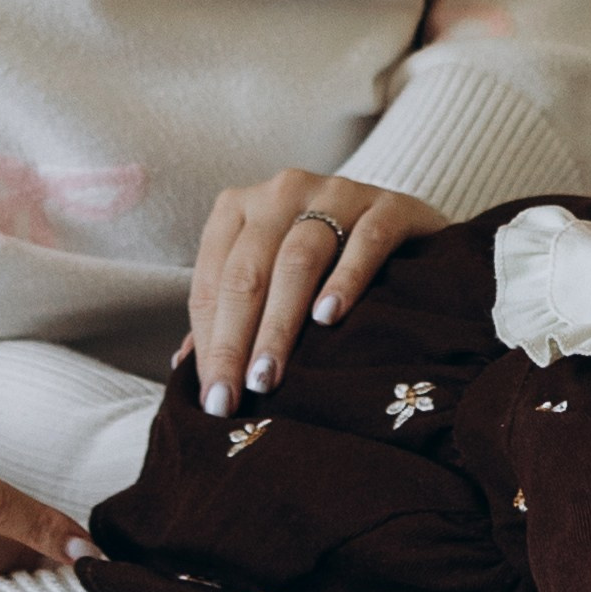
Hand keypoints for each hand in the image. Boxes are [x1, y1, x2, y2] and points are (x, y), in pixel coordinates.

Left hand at [186, 172, 447, 416]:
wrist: (405, 226)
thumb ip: (229, 314)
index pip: (212, 280)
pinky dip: (345, 280)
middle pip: (248, 271)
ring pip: (298, 259)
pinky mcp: (390, 206)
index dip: (208, 341)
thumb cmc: (324, 261)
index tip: (213, 399)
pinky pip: (365, 242)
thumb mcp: (271, 278)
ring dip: (280, 323)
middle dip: (236, 340)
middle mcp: (282, 192)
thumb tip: (184, 368)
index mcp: (240, 208)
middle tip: (237, 396)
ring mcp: (337, 193)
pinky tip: (329, 319)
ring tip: (269, 375)